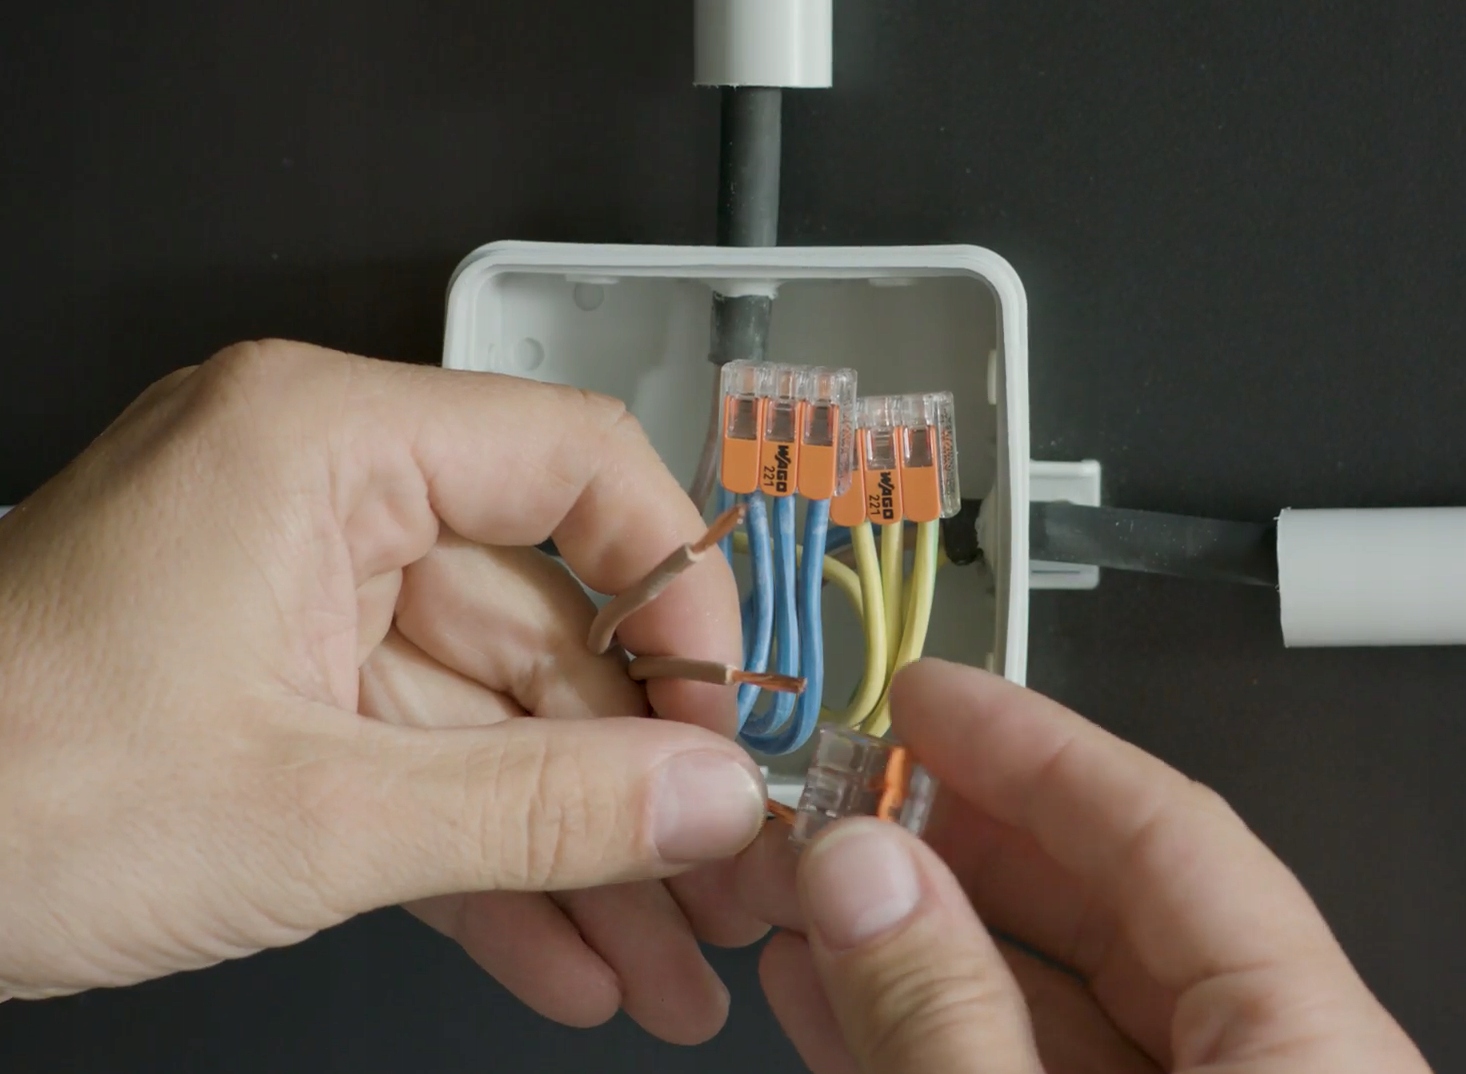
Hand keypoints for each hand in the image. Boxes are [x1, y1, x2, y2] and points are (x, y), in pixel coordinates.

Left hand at [0, 341, 768, 1043]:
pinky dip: (485, 862)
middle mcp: (321, 498)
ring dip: (574, 849)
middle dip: (633, 777)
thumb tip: (703, 800)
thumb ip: (538, 806)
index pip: (574, 463)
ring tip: (664, 960)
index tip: (723, 707)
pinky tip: (566, 958)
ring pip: (488, 719)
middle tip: (718, 877)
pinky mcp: (278, 691)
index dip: (676, 583)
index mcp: (324, 443)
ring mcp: (300, 600)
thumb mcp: (313, 812)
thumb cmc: (2, 788)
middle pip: (546, 621)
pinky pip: (418, 766)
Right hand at [737, 660, 1429, 1072]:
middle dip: (957, 837)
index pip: (1172, 836)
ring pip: (1049, 998)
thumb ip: (951, 1022)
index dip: (1033, 747)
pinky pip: (1019, 1073)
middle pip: (1110, 906)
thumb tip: (859, 872)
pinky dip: (922, 1029)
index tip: (923, 696)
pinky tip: (829, 994)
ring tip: (808, 885)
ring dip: (915, 935)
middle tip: (845, 789)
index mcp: (1313, 1062)